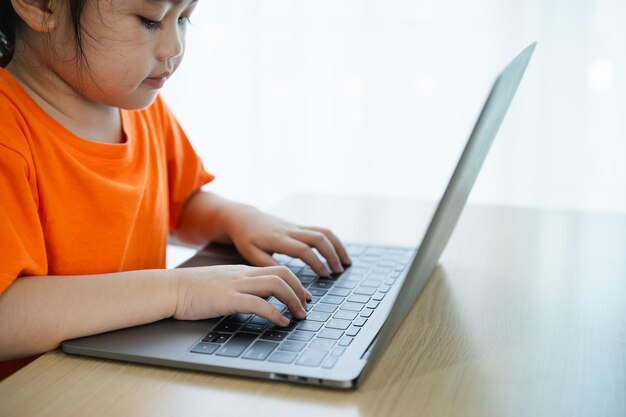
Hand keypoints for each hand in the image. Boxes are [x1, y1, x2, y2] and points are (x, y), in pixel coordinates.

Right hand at [173, 265, 310, 325]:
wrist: (170, 288)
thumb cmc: (191, 290)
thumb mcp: (221, 283)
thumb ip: (238, 288)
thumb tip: (254, 301)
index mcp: (242, 271)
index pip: (277, 270)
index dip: (295, 282)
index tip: (303, 295)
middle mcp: (243, 275)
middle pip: (282, 274)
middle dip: (300, 290)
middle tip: (306, 306)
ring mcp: (236, 285)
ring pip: (276, 285)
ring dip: (293, 300)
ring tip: (299, 316)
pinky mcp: (227, 299)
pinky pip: (258, 303)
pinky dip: (275, 313)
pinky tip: (281, 322)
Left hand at [225, 206, 351, 276]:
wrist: (245, 218)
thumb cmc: (247, 240)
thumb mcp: (251, 255)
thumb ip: (269, 267)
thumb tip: (287, 282)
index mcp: (278, 239)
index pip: (302, 250)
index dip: (316, 262)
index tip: (325, 276)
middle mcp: (291, 230)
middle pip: (318, 238)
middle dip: (332, 254)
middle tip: (338, 272)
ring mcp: (297, 226)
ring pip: (324, 232)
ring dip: (337, 247)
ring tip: (346, 263)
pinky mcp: (300, 226)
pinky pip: (321, 231)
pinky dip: (333, 241)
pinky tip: (338, 253)